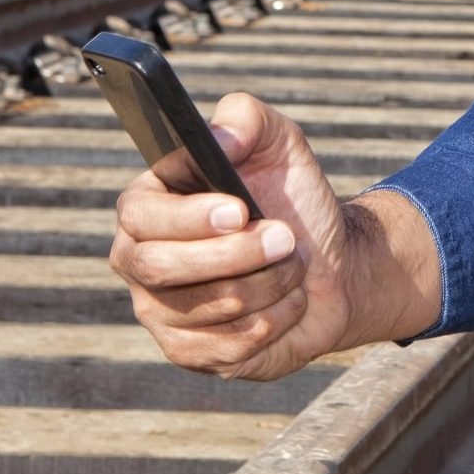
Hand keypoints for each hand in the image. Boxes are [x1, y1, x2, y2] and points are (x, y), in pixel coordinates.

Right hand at [109, 94, 370, 380]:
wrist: (332, 262)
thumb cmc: (293, 199)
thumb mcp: (279, 144)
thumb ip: (246, 119)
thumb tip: (220, 135)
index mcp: (147, 206)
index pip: (140, 215)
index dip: (188, 217)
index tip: (238, 211)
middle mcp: (140, 261)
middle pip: (163, 268)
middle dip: (239, 254)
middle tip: (285, 238)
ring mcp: (161, 314)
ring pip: (210, 307)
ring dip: (270, 283)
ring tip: (291, 264)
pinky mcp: (192, 354)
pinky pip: (229, 347)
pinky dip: (275, 320)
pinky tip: (287, 302)